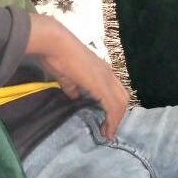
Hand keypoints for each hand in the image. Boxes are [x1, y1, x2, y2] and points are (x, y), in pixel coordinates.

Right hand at [27, 13, 128, 140]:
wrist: (54, 43)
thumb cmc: (57, 56)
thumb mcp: (66, 77)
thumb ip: (73, 89)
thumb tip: (75, 97)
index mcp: (100, 70)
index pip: (115, 91)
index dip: (113, 107)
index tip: (105, 122)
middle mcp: (107, 73)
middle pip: (123, 98)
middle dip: (117, 115)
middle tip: (107, 129)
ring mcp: (106, 78)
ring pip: (121, 103)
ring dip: (116, 120)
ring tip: (106, 133)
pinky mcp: (101, 85)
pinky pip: (113, 107)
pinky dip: (112, 120)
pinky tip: (106, 130)